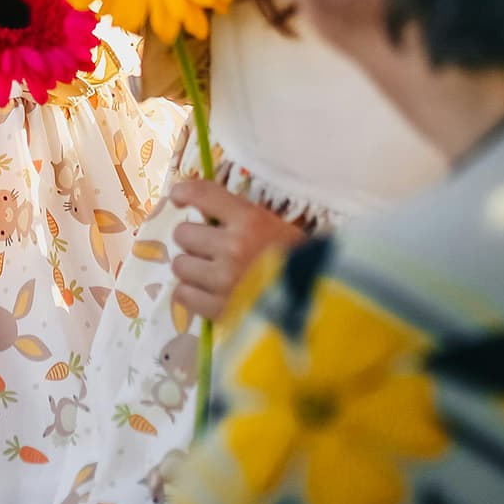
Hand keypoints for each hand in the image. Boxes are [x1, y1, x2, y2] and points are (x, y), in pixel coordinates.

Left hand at [169, 178, 305, 320]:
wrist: (323, 306)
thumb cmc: (302, 263)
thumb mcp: (276, 227)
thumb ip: (241, 218)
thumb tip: (204, 210)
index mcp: (250, 220)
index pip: (201, 194)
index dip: (184, 192)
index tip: (179, 198)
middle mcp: (232, 247)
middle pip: (183, 233)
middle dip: (194, 240)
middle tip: (209, 248)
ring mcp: (224, 281)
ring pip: (180, 265)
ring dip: (192, 268)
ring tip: (210, 274)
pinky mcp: (220, 311)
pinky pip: (184, 295)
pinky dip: (191, 293)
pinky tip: (206, 293)